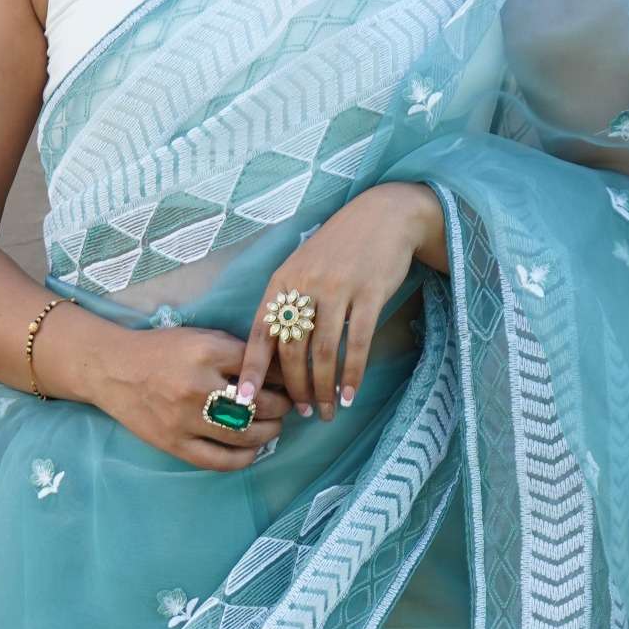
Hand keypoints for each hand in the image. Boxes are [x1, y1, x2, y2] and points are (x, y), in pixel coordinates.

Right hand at [92, 322, 295, 473]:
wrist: (113, 369)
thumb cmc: (161, 350)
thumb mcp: (200, 337)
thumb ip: (236, 352)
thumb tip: (277, 372)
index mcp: (206, 352)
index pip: (259, 368)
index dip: (281, 377)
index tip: (289, 382)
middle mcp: (197, 385)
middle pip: (259, 404)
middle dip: (282, 406)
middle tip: (287, 406)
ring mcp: (185, 418)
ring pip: (244, 435)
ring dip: (269, 432)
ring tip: (274, 426)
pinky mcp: (174, 443)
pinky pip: (218, 460)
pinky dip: (243, 458)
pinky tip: (252, 450)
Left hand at [232, 183, 439, 427]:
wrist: (382, 216)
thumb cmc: (338, 249)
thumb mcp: (302, 267)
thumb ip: (287, 303)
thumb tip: (273, 355)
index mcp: (282, 281)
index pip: (260, 331)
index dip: (252, 368)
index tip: (246, 399)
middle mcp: (305, 285)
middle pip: (292, 349)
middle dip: (295, 387)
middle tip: (301, 412)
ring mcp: (338, 288)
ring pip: (324, 352)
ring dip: (324, 387)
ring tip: (326, 410)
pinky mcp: (370, 293)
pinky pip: (358, 343)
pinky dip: (353, 373)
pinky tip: (350, 393)